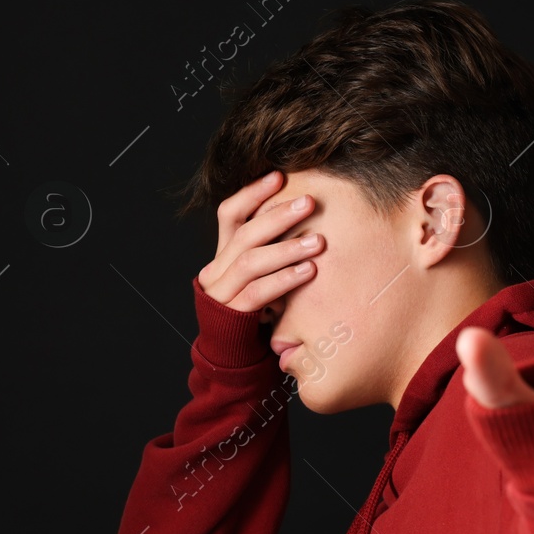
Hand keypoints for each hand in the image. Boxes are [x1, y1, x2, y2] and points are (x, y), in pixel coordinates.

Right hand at [197, 170, 324, 318]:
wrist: (232, 357)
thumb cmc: (254, 311)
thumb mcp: (258, 276)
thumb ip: (268, 250)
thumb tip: (302, 214)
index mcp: (221, 255)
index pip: (229, 214)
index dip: (252, 193)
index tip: (279, 176)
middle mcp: (216, 271)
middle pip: (244, 234)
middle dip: (278, 215)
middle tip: (309, 203)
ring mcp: (221, 294)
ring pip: (251, 261)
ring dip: (287, 248)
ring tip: (318, 242)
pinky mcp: (232, 317)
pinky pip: (258, 293)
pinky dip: (284, 279)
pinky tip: (308, 272)